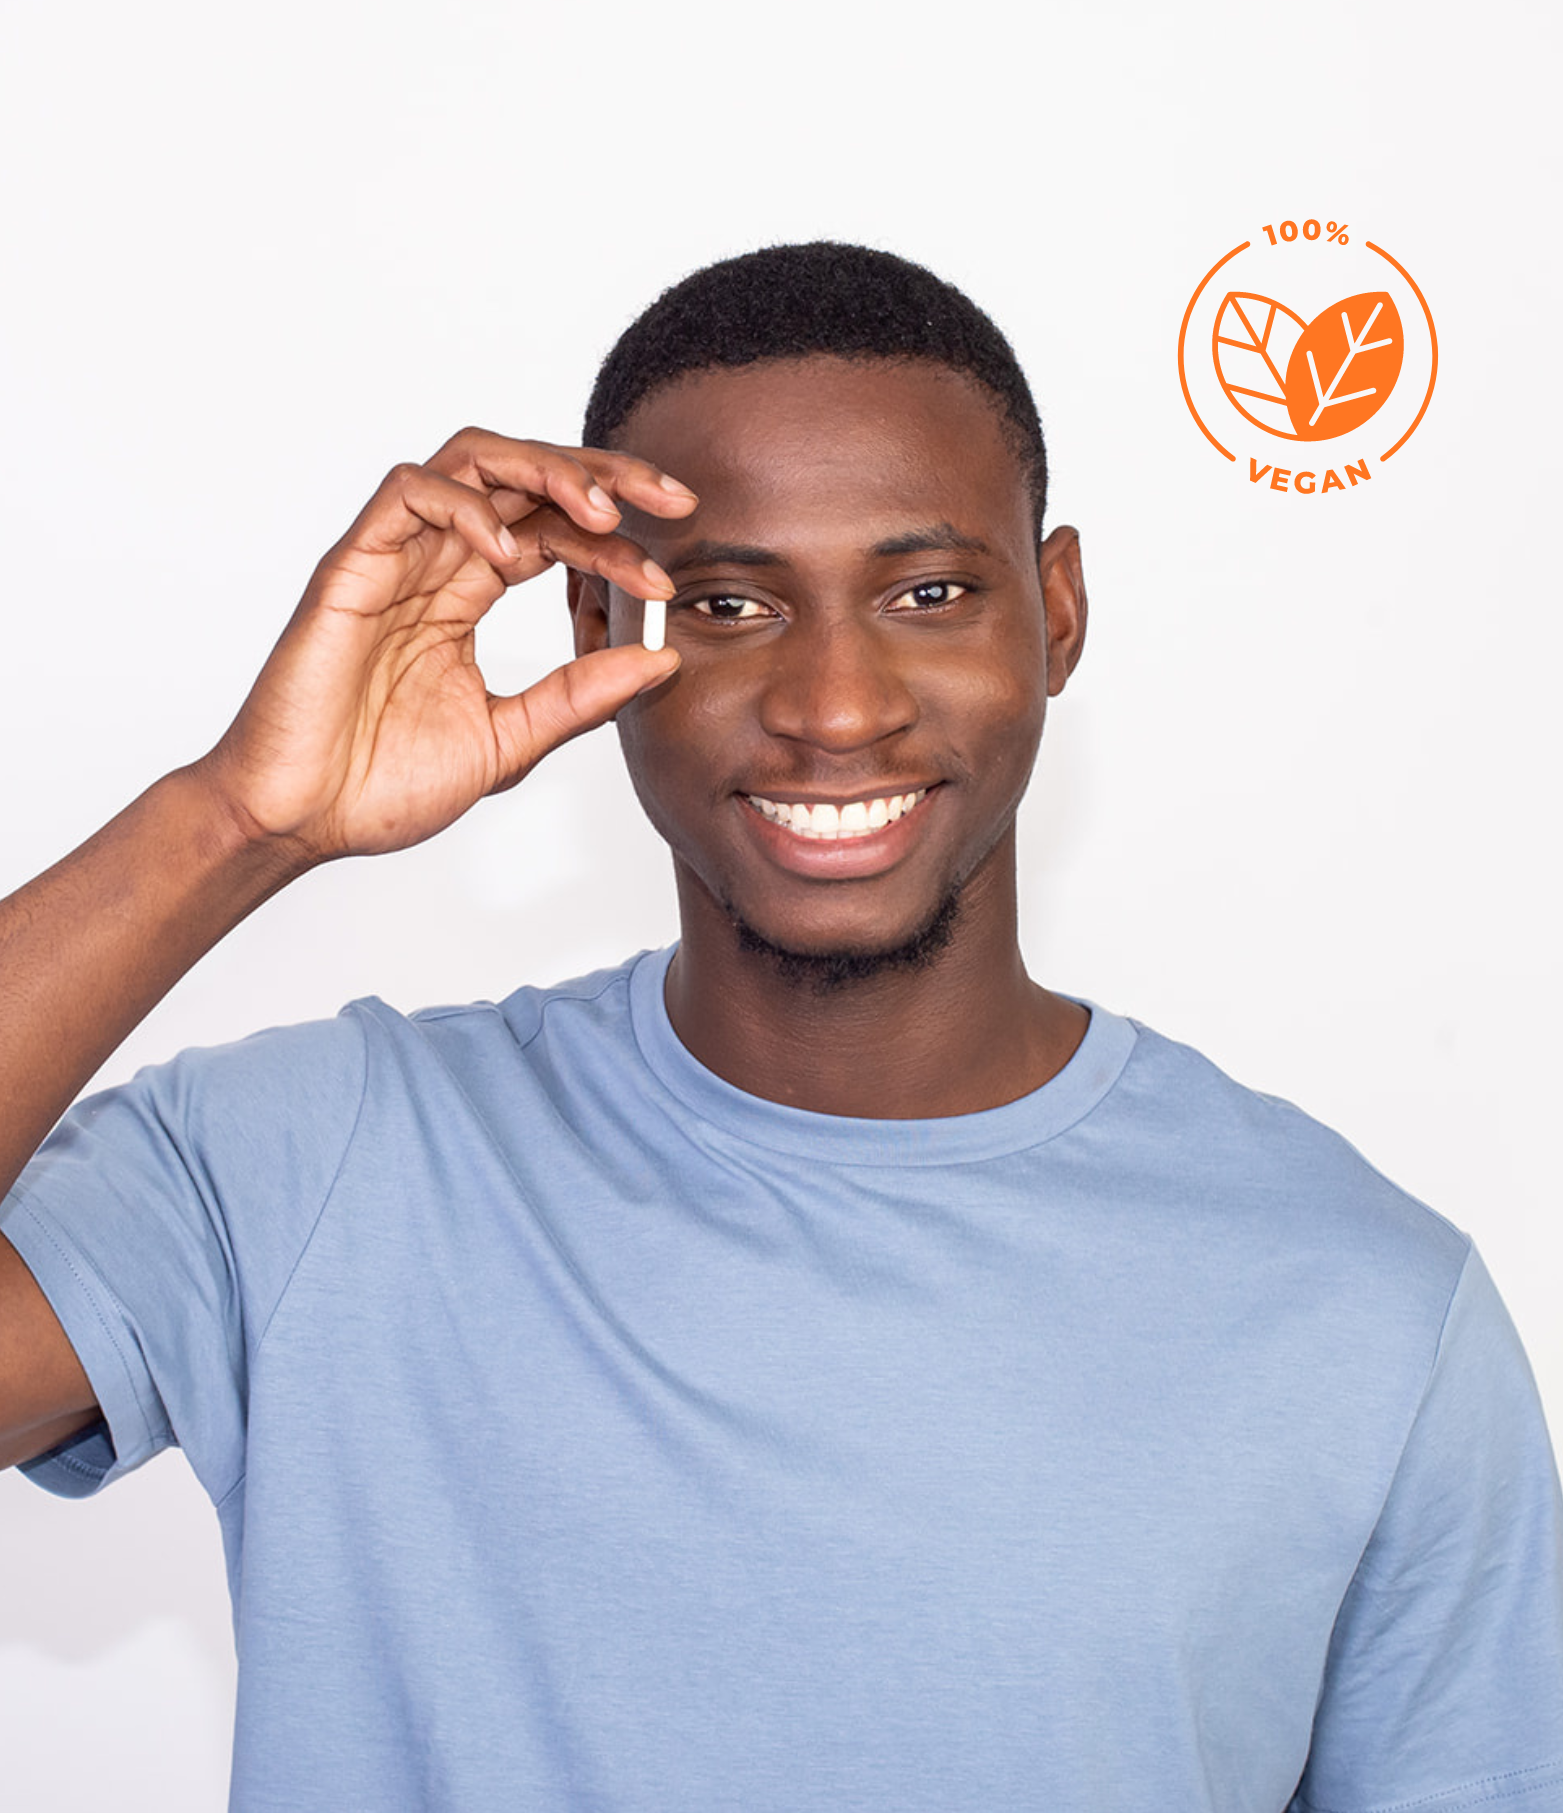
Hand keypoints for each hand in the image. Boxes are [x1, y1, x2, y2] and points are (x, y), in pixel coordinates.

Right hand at [195, 428, 694, 865]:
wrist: (301, 820)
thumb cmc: (382, 784)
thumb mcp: (510, 742)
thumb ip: (578, 698)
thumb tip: (659, 661)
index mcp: (465, 595)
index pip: (553, 532)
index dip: (616, 542)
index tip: (668, 584)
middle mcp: (434, 563)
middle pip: (525, 476)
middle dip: (605, 475)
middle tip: (672, 501)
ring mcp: (393, 558)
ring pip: (473, 461)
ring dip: (546, 470)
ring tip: (601, 511)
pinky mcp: (350, 566)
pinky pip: (407, 495)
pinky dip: (466, 507)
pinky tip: (509, 554)